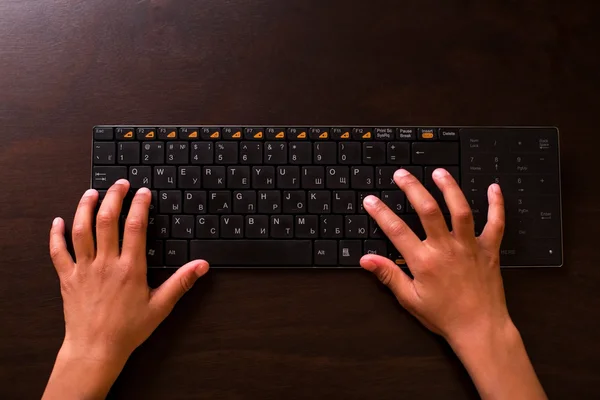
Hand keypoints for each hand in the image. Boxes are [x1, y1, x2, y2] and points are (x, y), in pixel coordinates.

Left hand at [44, 180, 208, 398]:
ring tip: (91, 192)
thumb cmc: (128, 330)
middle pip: (106, 221)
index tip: (143, 192)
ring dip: (85, 207)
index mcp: (130, 268)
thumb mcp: (161, 306)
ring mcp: (84, 269)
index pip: (135, 227)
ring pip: (81, 230)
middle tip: (119, 184)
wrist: (96, 349)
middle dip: (113, 197)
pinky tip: (58, 221)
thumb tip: (201, 265)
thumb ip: (181, 282)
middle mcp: (106, 264)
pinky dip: (56, 234)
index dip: (139, 205)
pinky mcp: (68, 278)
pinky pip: (58, 251)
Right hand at [361, 168, 545, 399]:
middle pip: (428, 210)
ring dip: (449, 188)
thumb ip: (389, 275)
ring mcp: (469, 247)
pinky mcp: (489, 250)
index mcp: (424, 262)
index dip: (381, 213)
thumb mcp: (410, 299)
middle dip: (413, 189)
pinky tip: (493, 188)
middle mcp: (446, 249)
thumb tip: (366, 260)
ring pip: (460, 210)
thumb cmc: (445, 317)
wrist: (480, 329)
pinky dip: (496, 205)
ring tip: (439, 173)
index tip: (370, 200)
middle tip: (402, 174)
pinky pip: (496, 224)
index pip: (396, 230)